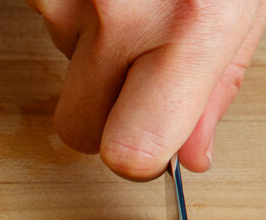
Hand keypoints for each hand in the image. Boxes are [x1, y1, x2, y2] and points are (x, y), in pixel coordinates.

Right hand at [25, 0, 265, 178]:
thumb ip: (219, 81)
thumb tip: (192, 154)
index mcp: (192, 22)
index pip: (131, 152)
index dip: (137, 159)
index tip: (149, 146)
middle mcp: (121, 11)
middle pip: (80, 128)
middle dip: (104, 109)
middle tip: (139, 65)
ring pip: (61, 65)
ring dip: (90, 43)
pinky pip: (45, 18)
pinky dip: (72, 4)